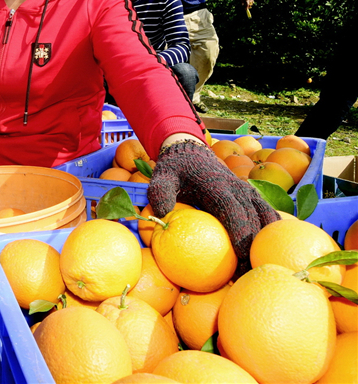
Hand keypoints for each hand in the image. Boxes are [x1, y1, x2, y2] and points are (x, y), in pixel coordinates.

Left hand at [147, 140, 278, 269]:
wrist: (191, 152)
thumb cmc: (175, 169)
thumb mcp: (162, 176)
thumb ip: (159, 192)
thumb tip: (161, 214)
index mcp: (217, 185)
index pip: (233, 211)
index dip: (240, 233)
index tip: (241, 256)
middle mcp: (238, 188)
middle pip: (253, 220)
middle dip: (253, 247)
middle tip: (246, 275)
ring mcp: (248, 192)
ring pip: (266, 219)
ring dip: (264, 243)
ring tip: (254, 269)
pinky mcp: (251, 197)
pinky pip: (268, 216)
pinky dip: (269, 235)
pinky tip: (263, 255)